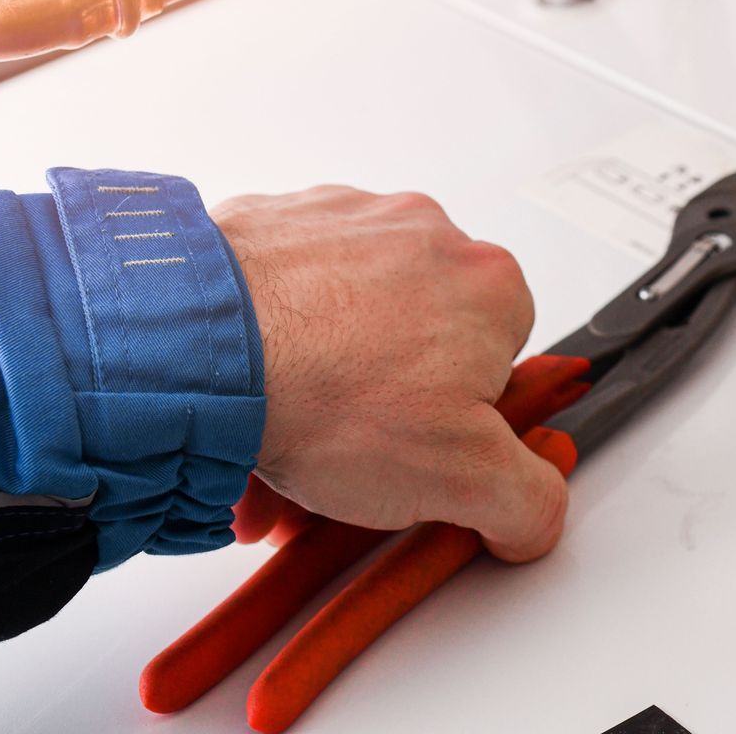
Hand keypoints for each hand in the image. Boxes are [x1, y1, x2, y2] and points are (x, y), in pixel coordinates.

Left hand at [215, 187, 565, 561]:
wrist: (199, 348)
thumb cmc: (325, 393)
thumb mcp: (464, 479)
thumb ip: (527, 500)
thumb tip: (536, 513)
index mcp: (491, 286)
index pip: (501, 364)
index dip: (461, 422)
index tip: (421, 455)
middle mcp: (427, 237)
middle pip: (423, 339)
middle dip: (385, 406)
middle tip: (342, 461)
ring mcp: (348, 222)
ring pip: (350, 316)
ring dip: (325, 378)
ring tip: (280, 444)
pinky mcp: (275, 222)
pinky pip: (287, 290)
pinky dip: (272, 341)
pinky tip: (246, 396)